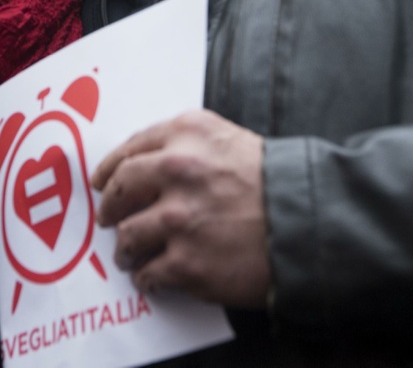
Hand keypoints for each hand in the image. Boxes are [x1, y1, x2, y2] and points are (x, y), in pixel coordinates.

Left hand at [92, 109, 268, 306]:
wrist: (310, 221)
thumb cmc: (275, 180)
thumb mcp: (230, 138)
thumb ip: (187, 143)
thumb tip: (147, 164)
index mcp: (186, 133)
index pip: (129, 150)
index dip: (109, 169)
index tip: (101, 182)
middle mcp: (176, 170)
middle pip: (119, 191)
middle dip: (110, 209)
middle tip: (110, 219)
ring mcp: (179, 219)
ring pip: (127, 236)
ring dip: (126, 249)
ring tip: (131, 256)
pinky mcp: (187, 262)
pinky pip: (149, 273)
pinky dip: (148, 278)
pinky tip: (155, 278)